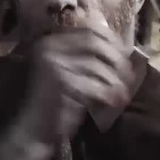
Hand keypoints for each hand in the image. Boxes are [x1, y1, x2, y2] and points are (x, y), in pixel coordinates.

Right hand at [0, 22, 136, 159]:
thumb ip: (86, 57)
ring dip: (115, 81)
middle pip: (95, 43)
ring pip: (98, 66)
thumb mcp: (69, 72)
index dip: (112, 40)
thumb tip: (123, 48)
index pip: (89, 30)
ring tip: (122, 93)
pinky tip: (112, 103)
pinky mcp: (61, 83)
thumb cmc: (55, 103)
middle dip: (116, 59)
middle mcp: (50, 48)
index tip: (125, 54)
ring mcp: (54, 64)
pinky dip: (108, 95)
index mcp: (51, 42)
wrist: (33, 130)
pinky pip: (95, 86)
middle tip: (127, 75)